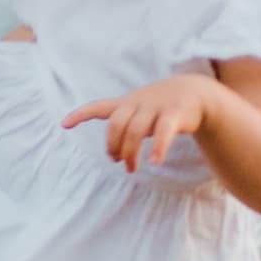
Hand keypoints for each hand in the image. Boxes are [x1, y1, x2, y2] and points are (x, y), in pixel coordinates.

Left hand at [66, 75, 222, 172]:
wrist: (196, 93)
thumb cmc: (161, 107)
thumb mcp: (140, 111)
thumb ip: (124, 126)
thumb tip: (113, 155)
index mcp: (127, 103)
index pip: (99, 107)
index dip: (81, 115)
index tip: (64, 124)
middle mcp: (138, 102)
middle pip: (116, 125)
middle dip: (112, 145)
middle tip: (116, 161)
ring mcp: (156, 107)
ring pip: (135, 131)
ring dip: (130, 153)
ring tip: (131, 168)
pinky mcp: (175, 114)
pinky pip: (163, 132)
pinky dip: (158, 147)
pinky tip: (154, 162)